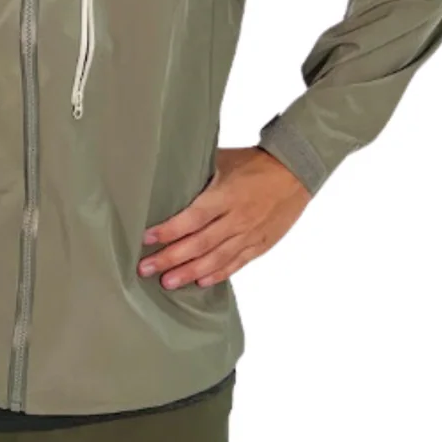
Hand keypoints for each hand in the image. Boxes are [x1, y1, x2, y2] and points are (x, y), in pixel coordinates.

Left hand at [138, 146, 311, 289]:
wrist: (295, 171)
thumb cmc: (255, 162)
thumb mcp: (224, 159)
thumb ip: (199, 174)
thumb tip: (168, 178)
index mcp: (226, 195)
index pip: (192, 217)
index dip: (169, 231)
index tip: (146, 239)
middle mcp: (237, 218)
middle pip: (199, 243)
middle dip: (171, 258)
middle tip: (146, 268)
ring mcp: (249, 234)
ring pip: (216, 259)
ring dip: (189, 272)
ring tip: (168, 282)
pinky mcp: (260, 244)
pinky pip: (236, 263)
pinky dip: (218, 274)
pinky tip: (200, 282)